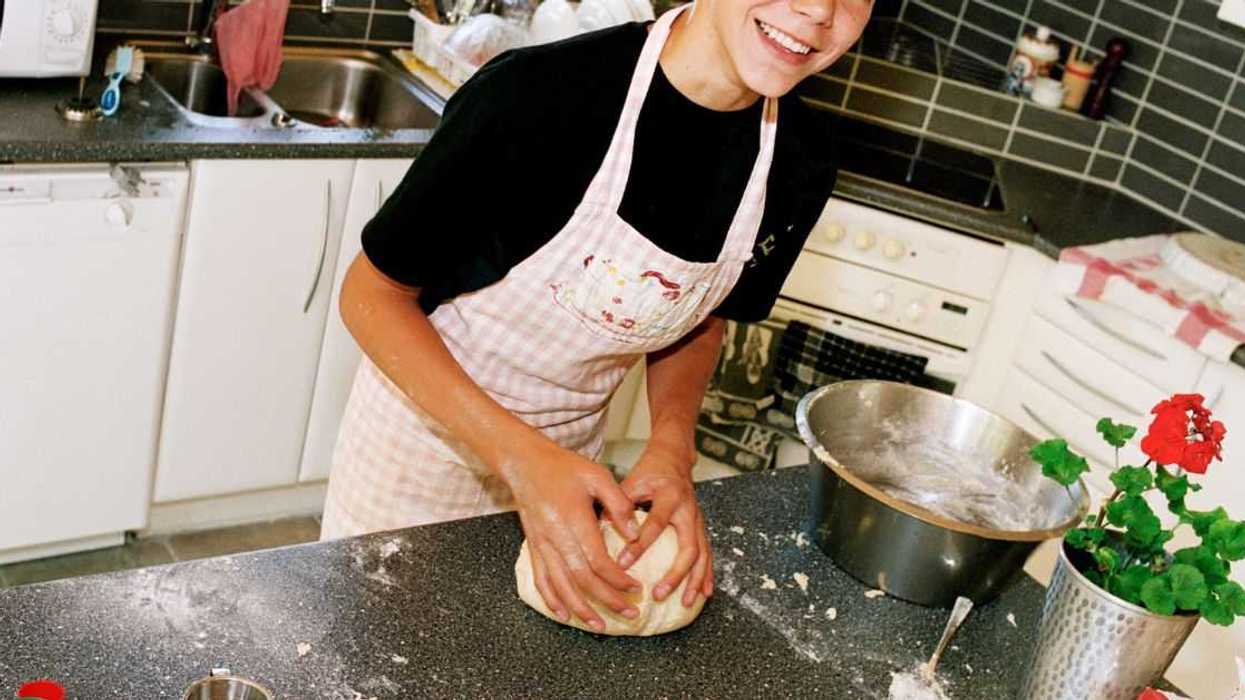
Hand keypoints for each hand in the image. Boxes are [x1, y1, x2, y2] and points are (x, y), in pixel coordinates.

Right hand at [502, 438, 641, 630]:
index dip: (618, 579)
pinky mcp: (533, 546)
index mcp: (574, 519)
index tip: (636, 588)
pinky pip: (541, 579)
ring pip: (560, 586)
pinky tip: (563, 613)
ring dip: (580, 608)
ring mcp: (541, 544)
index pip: (598, 561)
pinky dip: (552, 599)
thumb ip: (618, 504)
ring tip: (599, 625)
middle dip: (606, 600)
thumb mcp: (598, 475)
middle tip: (630, 613)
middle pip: (581, 579)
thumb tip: (635, 532)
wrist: (525, 463)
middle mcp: (555, 537)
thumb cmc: (564, 467)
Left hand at [617, 446, 712, 606]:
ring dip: (694, 580)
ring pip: (702, 555)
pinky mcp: (700, 528)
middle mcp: (688, 510)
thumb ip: (619, 503)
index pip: (655, 524)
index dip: (639, 546)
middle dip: (675, 574)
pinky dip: (706, 575)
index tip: (622, 564)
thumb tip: (599, 529)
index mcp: (669, 496)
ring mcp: (698, 520)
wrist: (674, 460)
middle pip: (687, 547)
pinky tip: (704, 594)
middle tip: (658, 594)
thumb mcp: (632, 480)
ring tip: (684, 602)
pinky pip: (707, 554)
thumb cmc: (650, 471)